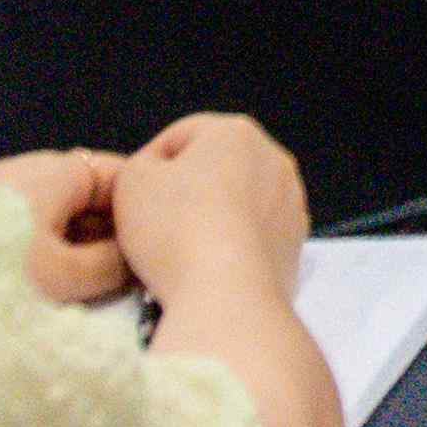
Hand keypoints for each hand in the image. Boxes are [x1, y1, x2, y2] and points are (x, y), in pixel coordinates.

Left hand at [0, 149, 136, 301]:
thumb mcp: (66, 277)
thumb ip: (113, 264)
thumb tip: (132, 261)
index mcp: (51, 170)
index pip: (119, 174)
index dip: (141, 210)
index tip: (152, 247)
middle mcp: (24, 170)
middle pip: (87, 194)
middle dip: (107, 232)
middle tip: (121, 274)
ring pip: (57, 213)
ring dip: (75, 244)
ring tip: (83, 284)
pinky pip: (28, 225)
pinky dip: (45, 248)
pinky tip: (45, 281)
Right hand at [105, 113, 308, 299]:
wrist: (227, 294)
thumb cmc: (177, 231)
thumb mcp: (132, 182)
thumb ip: (139, 164)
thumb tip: (152, 171)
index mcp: (236, 132)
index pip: (181, 135)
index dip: (149, 163)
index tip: (133, 194)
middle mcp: (274, 159)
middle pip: (214, 167)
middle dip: (183, 190)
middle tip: (152, 222)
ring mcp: (290, 200)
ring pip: (236, 201)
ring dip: (209, 217)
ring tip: (179, 248)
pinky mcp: (295, 241)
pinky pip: (253, 234)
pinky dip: (232, 244)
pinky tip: (208, 264)